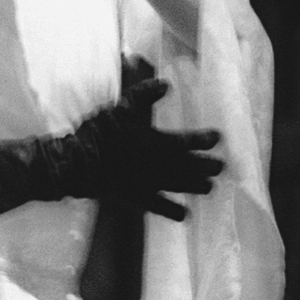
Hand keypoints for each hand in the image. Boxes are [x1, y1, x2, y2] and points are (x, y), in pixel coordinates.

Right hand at [93, 73, 223, 220]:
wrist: (78, 164)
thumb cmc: (99, 133)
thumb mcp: (122, 107)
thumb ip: (145, 94)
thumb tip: (165, 83)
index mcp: (157, 141)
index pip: (189, 141)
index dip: (205, 140)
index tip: (217, 138)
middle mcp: (159, 164)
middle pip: (190, 166)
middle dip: (207, 166)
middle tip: (221, 167)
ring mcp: (148, 183)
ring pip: (180, 186)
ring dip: (197, 187)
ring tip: (210, 187)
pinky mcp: (136, 197)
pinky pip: (159, 207)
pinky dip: (173, 211)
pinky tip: (184, 216)